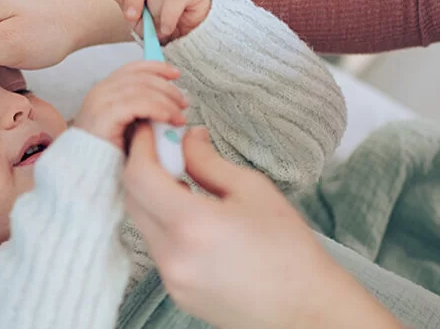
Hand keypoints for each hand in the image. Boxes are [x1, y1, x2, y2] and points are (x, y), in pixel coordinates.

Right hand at [73, 61, 187, 149]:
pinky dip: (160, 109)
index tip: (175, 74)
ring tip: (179, 116)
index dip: (157, 68)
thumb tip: (171, 105)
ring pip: (144, 88)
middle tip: (183, 103)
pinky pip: (141, 104)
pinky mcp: (107, 114)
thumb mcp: (128, 127)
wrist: (87, 172)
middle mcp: (101, 91)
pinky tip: (169, 119)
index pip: (133, 69)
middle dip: (167, 88)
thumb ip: (142, 111)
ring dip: (168, 101)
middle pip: (141, 77)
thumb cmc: (107, 154)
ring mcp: (102, 101)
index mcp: (105, 91)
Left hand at [122, 125, 400, 328]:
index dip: (140, 147)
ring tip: (185, 183)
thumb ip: (208, 162)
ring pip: (144, 226)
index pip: (140, 176)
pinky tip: (194, 217)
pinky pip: (158, 250)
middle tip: (165, 149)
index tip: (151, 130)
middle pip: (133, 200)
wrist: (305, 309)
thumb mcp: (253, 191)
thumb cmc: (289, 250)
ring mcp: (172, 280)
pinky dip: (166, 225)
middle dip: (143, 169)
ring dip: (154, 198)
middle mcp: (173, 257)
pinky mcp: (177, 293)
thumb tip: (187, 140)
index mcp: (192, 225)